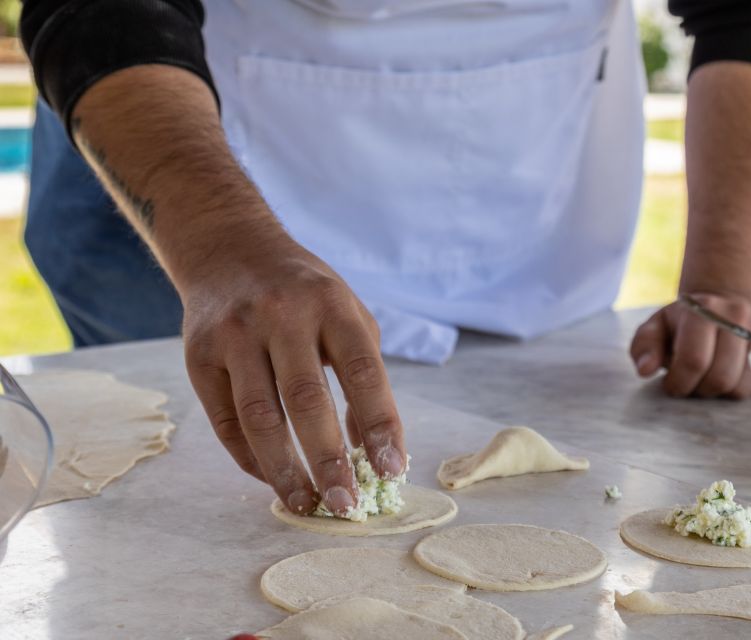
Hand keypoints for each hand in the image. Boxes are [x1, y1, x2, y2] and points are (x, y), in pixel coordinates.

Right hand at [181, 236, 405, 516]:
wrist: (229, 249)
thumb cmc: (305, 293)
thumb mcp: (347, 315)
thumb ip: (363, 376)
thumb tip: (371, 452)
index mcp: (331, 304)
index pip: (362, 371)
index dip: (379, 425)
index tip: (391, 471)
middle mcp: (282, 315)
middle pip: (306, 399)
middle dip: (329, 460)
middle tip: (346, 506)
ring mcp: (235, 334)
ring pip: (259, 417)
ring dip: (284, 471)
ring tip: (306, 506)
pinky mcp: (199, 355)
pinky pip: (225, 421)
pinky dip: (250, 458)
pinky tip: (273, 479)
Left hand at [629, 292, 750, 398]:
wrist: (720, 306)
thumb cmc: (682, 324)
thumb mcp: (655, 329)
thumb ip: (644, 347)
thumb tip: (646, 369)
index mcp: (703, 309)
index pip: (693, 361)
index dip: (679, 383)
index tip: (671, 384)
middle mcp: (738, 315)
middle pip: (720, 377)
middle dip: (699, 389)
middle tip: (690, 382)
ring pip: (742, 385)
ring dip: (719, 391)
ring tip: (708, 376)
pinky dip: (740, 386)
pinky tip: (729, 372)